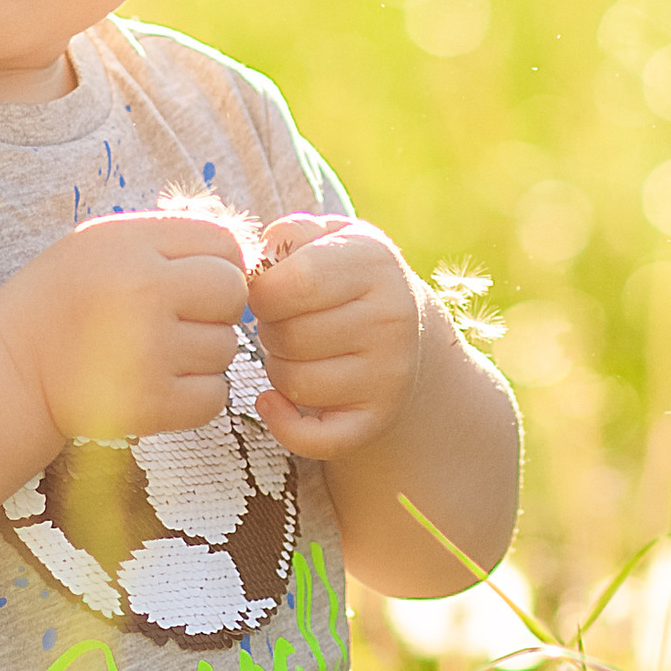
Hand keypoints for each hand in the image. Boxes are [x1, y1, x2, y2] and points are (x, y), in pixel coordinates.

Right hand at [0, 211, 250, 446]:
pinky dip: (196, 395)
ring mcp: (147, 352)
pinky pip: (215, 395)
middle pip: (233, 293)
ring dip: (202, 353)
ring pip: (227, 348)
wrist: (12, 369)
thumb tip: (248, 250)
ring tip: (155, 351)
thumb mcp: (104, 242)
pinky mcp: (150, 405)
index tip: (187, 281)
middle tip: (176, 318)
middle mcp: (142, 293)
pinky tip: (159, 383)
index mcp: (130, 244)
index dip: (215, 263)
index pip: (225, 242)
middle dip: (216, 307)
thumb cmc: (66, 299)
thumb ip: (171, 238)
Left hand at [247, 216, 425, 458]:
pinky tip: (276, 402)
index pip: (293, 283)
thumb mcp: (331, 238)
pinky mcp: (377, 420)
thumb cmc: (349, 280)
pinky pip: (311, 438)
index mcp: (374, 263)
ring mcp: (389, 375)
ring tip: (297, 352)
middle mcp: (390, 319)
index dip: (262, 291)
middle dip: (270, 330)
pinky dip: (282, 424)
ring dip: (277, 369)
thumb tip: (258, 259)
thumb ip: (291, 233)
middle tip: (287, 322)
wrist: (411, 336)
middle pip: (287, 336)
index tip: (268, 291)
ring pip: (292, 383)